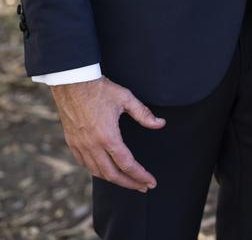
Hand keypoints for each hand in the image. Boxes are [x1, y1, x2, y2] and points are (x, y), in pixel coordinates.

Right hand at [51, 76, 165, 191]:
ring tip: (127, 180)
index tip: (151, 183)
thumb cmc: (100, 89)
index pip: (127, 164)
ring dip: (113, 179)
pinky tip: (104, 170)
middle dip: (129, 183)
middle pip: (112, 175)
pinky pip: (84, 164)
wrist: (73, 82)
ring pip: (97, 172)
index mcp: (108, 137)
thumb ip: (144, 114)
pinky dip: (96, 171)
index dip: (140, 175)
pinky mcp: (72, 143)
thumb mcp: (126, 98)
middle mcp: (92, 146)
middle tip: (142, 187)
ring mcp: (80, 146)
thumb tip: (161, 124)